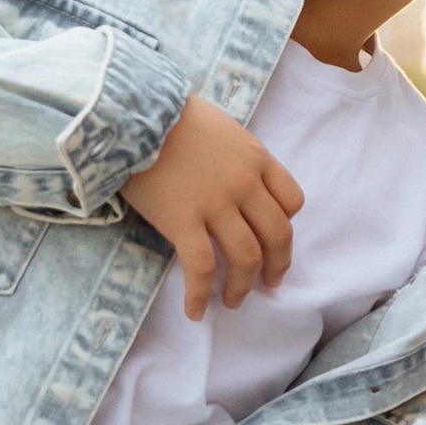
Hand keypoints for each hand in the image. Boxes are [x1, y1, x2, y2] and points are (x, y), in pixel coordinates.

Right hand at [123, 95, 303, 315]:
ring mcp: (216, 204)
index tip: (273, 239)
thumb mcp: (220, 128)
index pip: (292, 199)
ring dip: (243, 286)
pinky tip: (196, 310)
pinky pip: (201, 267)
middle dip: (277, 265)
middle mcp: (244, 184)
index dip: (286, 224)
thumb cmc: (170, 116)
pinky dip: (201, 294)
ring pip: (246, 257)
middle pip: (277, 234)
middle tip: (269, 283)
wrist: (133, 113)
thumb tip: (230, 177)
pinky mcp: (183, 221)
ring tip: (234, 301)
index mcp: (256, 158)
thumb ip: (234, 155)